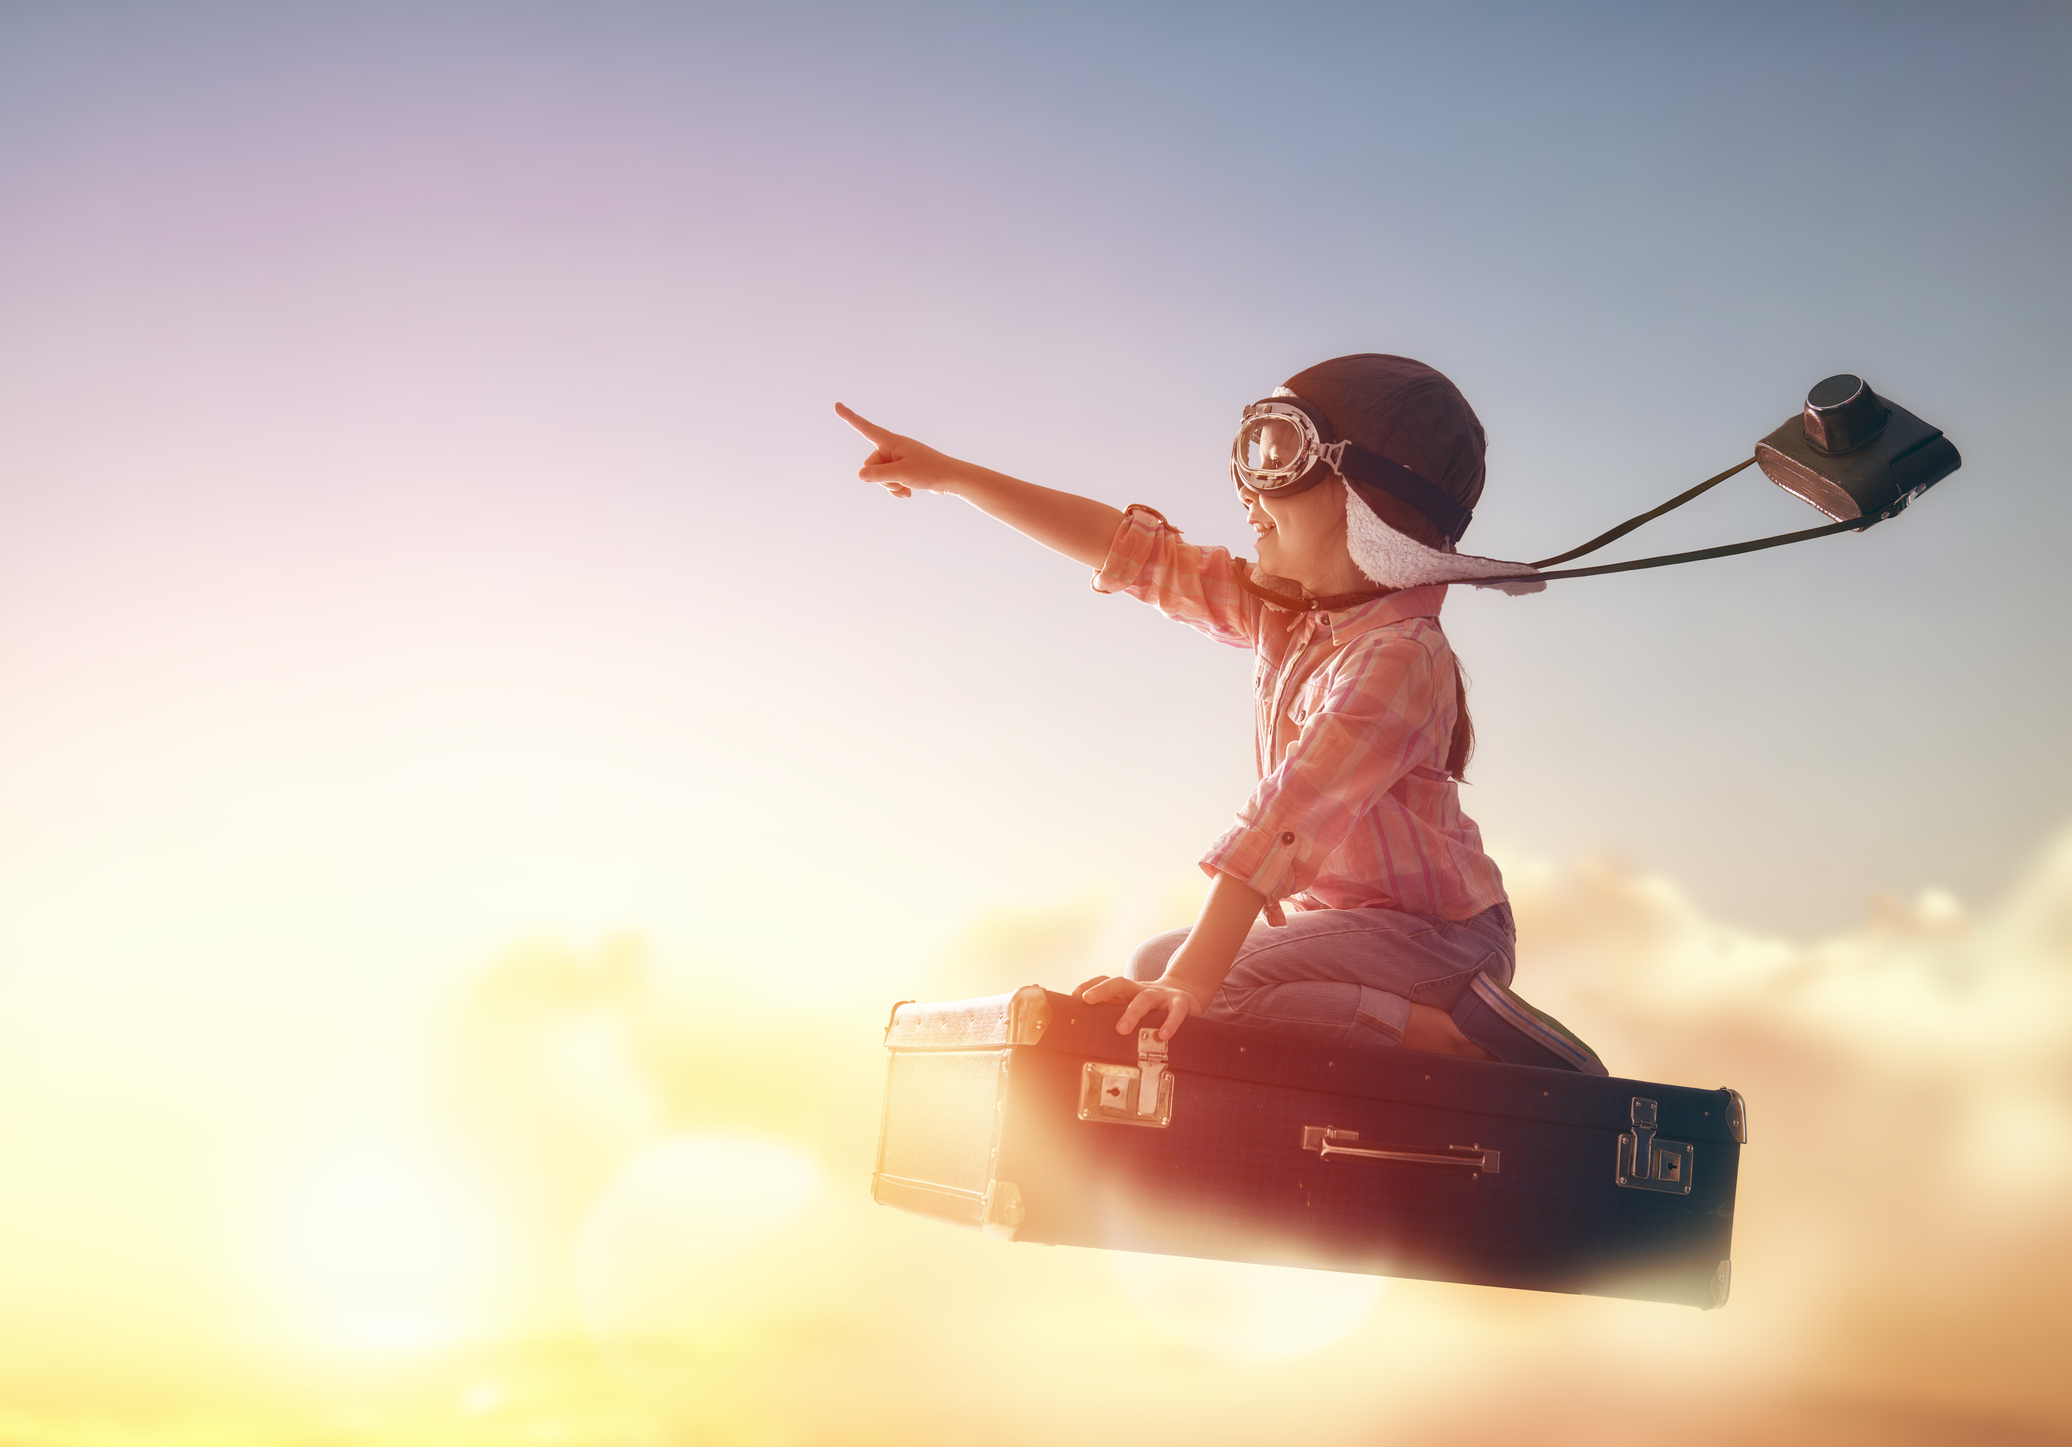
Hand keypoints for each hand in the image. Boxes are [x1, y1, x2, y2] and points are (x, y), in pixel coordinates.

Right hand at [835, 403, 967, 498]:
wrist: (952, 478)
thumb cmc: (929, 471)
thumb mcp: (902, 474)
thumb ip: (879, 475)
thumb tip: (860, 475)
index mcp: (892, 441)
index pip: (866, 428)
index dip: (850, 418)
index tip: (837, 405)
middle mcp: (893, 447)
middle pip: (871, 464)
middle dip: (881, 478)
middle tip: (900, 480)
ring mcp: (898, 459)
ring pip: (880, 476)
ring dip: (890, 486)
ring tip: (907, 487)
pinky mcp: (903, 469)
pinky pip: (890, 481)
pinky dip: (896, 489)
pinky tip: (909, 494)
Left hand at [1078, 975, 1206, 1041]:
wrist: (1187, 993)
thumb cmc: (1153, 1005)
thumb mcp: (1133, 1004)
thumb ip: (1115, 1010)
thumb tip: (1087, 1026)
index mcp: (1129, 990)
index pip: (1107, 982)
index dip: (1091, 985)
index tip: (1074, 995)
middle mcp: (1142, 989)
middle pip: (1121, 983)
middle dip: (1103, 990)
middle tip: (1088, 1000)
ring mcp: (1162, 995)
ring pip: (1145, 999)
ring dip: (1132, 1012)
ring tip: (1122, 1029)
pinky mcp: (1181, 1003)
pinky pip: (1175, 1012)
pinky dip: (1169, 1023)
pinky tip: (1162, 1035)